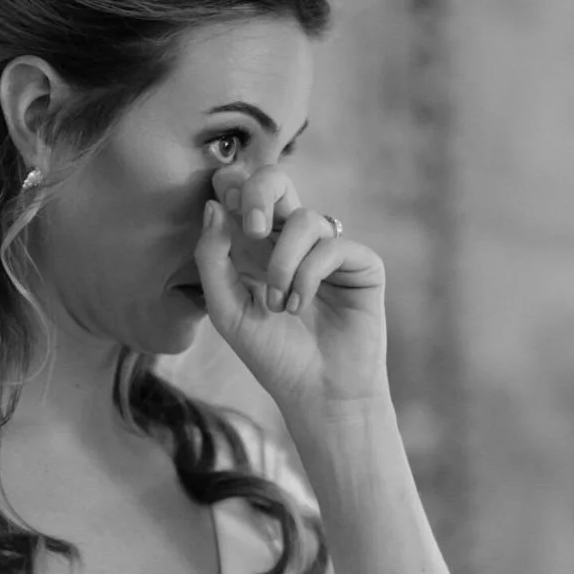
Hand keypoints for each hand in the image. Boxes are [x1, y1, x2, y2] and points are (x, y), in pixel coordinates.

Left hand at [194, 165, 388, 420]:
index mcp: (256, 247)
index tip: (225, 210)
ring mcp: (328, 250)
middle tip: (253, 230)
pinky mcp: (360, 263)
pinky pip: (332, 246)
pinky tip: (299, 306)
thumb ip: (212, 259)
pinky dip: (308, 275)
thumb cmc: (272, 355)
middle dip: (260, 192)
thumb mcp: (226, 309)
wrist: (317, 393)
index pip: (242, 194)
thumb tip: (216, 205)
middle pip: (277, 180)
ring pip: (304, 219)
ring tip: (278, 305)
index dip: (233, 188)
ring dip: (283, 263)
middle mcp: (292, 241)